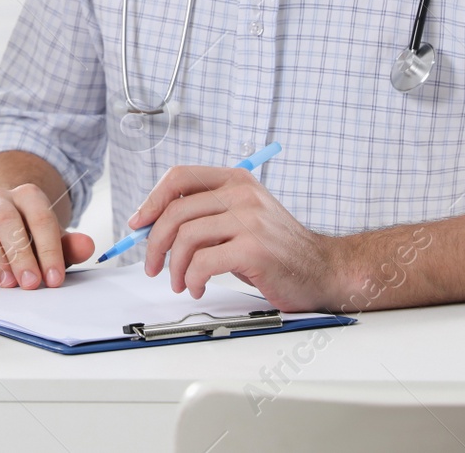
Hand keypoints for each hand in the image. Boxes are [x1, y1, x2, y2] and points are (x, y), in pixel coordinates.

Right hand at [0, 184, 94, 289]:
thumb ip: (69, 246)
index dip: (49, 250)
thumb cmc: (29, 237)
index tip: (54, 279)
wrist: (0, 225)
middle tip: (30, 283)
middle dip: (20, 254)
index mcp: (27, 196)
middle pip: (7, 220)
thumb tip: (87, 246)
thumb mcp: (53, 240)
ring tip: (6, 283)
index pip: (40, 219)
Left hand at [131, 165, 343, 311]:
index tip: (138, 224)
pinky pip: (203, 263)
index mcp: (235, 180)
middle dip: (154, 243)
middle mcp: (242, 194)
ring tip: (181, 282)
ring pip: (186, 238)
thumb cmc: (277, 249)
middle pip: (176, 211)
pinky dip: (193, 279)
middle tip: (152, 266)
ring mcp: (249, 220)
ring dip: (175, 267)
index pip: (179, 177)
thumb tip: (151, 224)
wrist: (325, 270)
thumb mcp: (241, 217)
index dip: (152, 200)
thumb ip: (204, 213)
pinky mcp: (254, 249)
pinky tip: (199, 287)